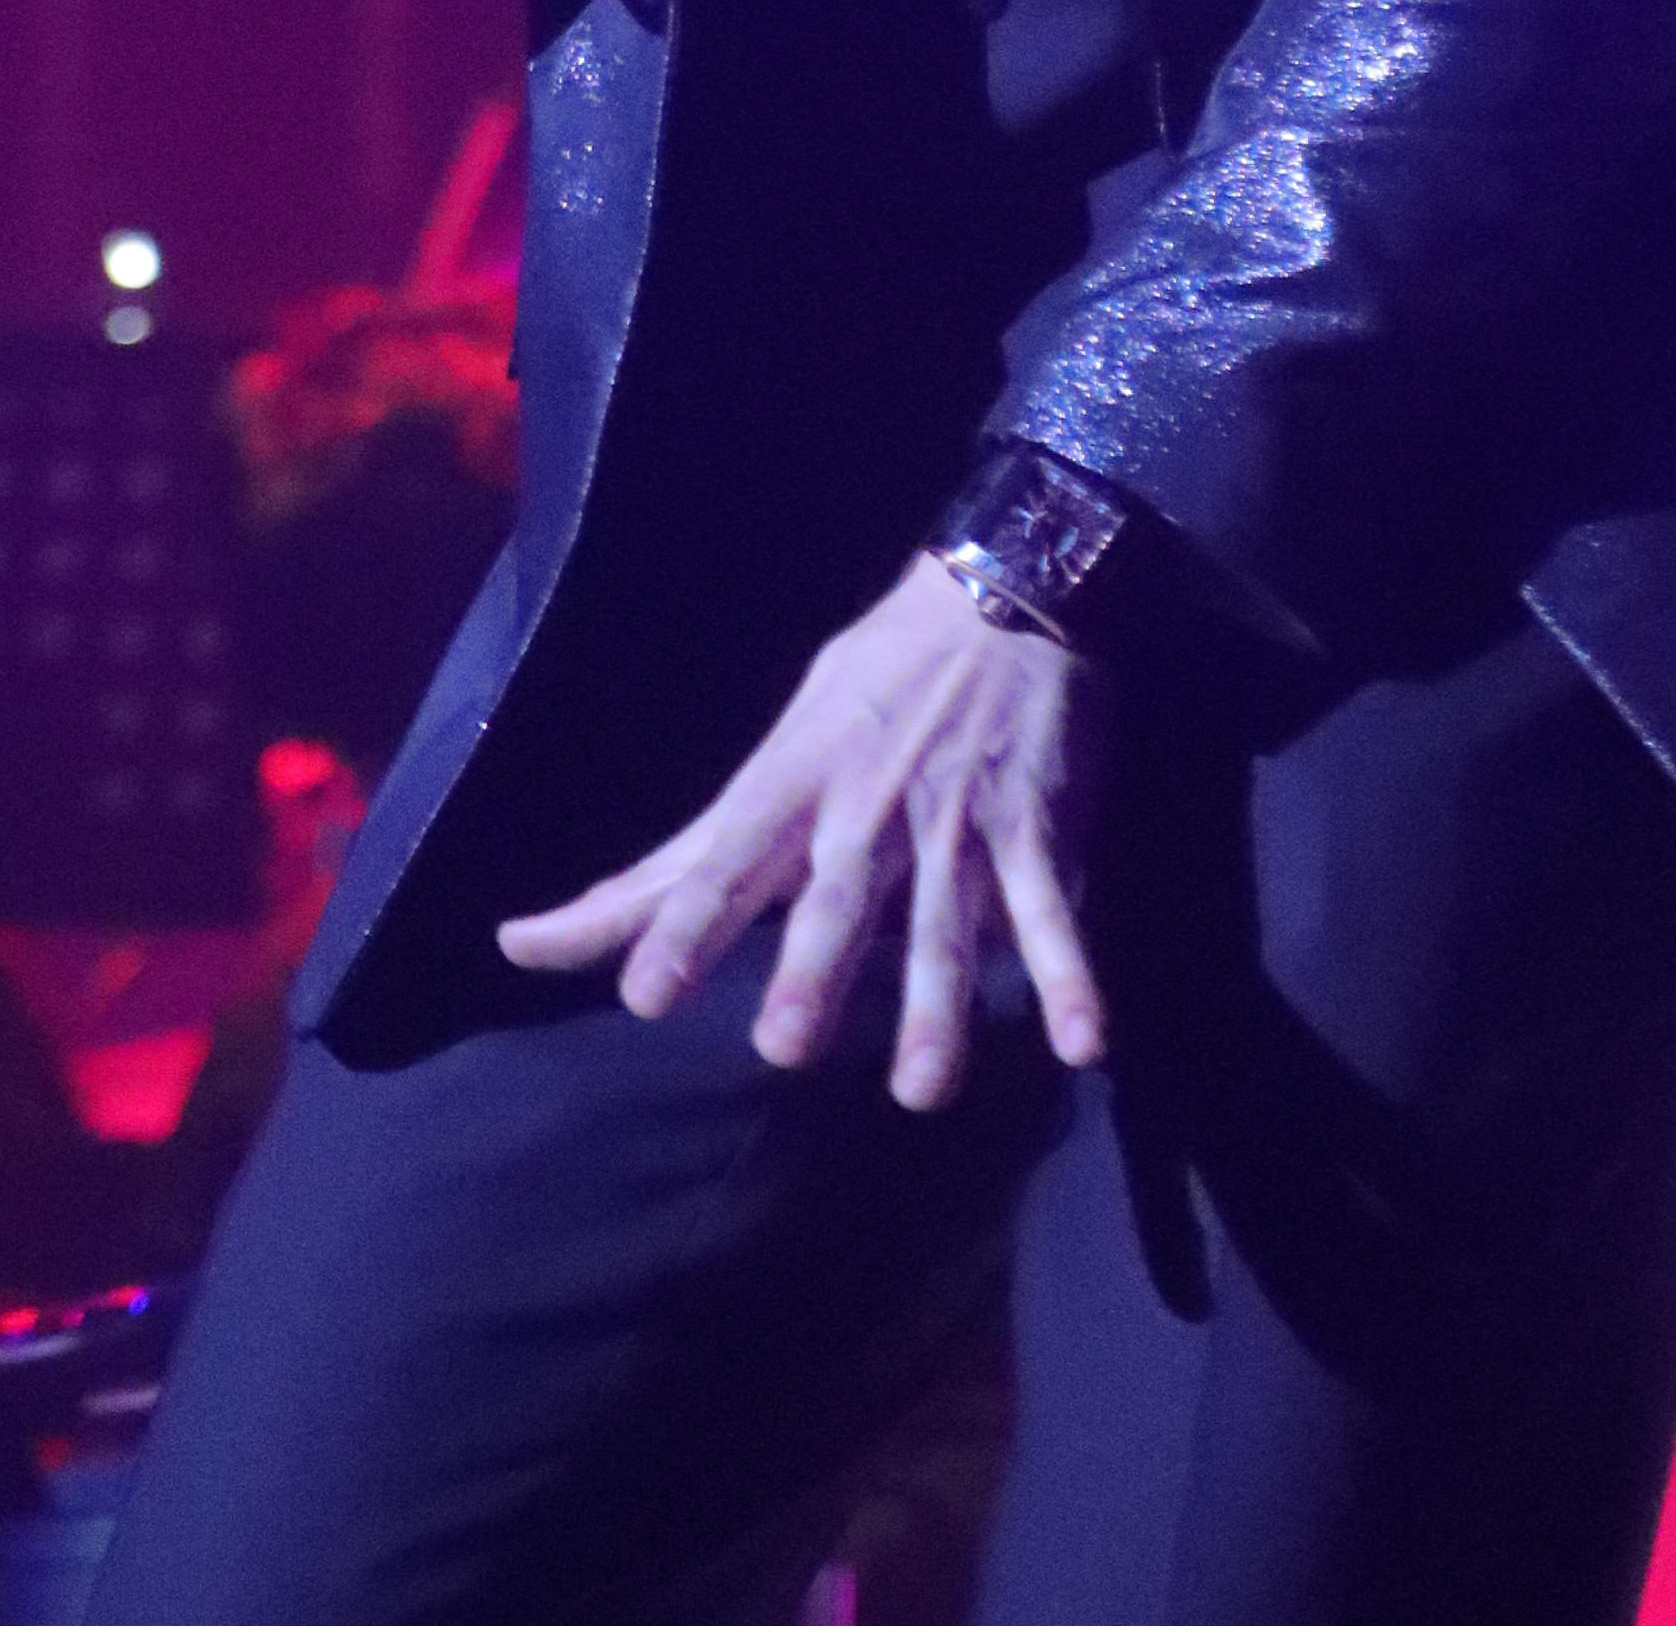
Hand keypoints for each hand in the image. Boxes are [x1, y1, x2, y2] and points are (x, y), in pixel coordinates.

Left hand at [494, 550, 1104, 1112]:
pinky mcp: (1034, 827)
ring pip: (942, 920)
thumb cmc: (877, 676)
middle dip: (810, 969)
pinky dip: (1067, 974)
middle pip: (837, 897)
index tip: (642, 992)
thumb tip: (594, 924)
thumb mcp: (785, 743)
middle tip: (781, 1046)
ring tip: (920, 1087)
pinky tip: (1081, 1040)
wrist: (1005, 588)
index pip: (728, 859)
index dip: (685, 925)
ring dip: (934, 1005)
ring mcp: (957, 818)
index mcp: (798, 778)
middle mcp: (870, 805)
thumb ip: (702, 848)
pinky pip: (1050, 911)